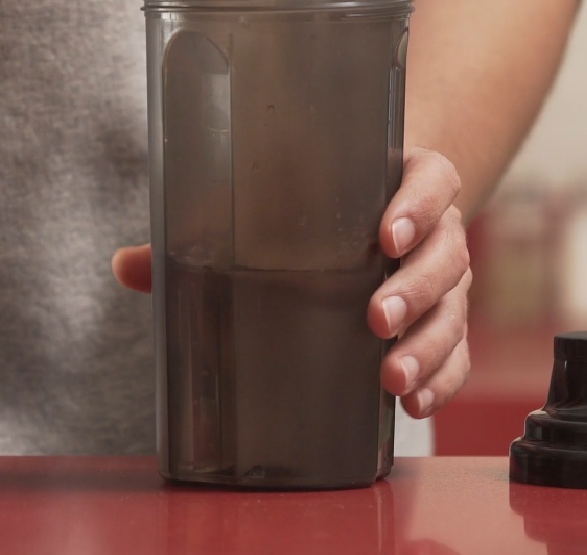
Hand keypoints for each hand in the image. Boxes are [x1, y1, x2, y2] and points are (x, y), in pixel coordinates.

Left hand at [109, 148, 473, 419]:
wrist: (372, 216)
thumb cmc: (316, 209)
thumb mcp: (273, 206)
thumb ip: (207, 232)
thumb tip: (128, 265)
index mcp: (403, 181)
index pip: (433, 181)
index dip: (418, 206)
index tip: (387, 236)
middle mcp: (436, 231)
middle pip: (449, 253)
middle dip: (417, 289)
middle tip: (376, 318)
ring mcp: (446, 281)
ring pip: (456, 311)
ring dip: (428, 345)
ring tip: (390, 378)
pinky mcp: (445, 325)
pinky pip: (458, 355)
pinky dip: (442, 380)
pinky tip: (411, 404)